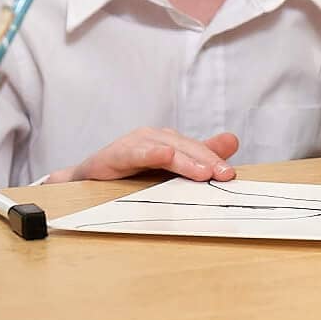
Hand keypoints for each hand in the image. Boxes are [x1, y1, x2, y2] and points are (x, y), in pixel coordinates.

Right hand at [60, 128, 240, 182]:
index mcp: (169, 141)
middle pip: (186, 148)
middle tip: (225, 174)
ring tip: (204, 171)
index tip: (231, 174)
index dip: (214, 160)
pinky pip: (135, 153)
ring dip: (185, 160)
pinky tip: (164, 155)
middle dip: (207, 161)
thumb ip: (199, 155)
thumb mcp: (167, 167)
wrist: (88, 181)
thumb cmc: (130, 173)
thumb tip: (232, 140)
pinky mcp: (115, 154)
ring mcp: (135, 143)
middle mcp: (155, 138)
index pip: (198, 150)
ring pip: (166, 149)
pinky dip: (150, 153)